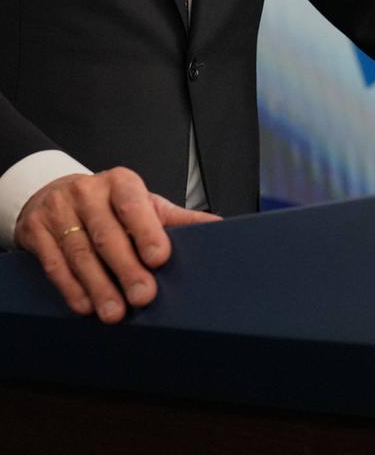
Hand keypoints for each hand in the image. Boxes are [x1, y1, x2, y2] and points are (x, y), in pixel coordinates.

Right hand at [14, 168, 220, 322]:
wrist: (55, 194)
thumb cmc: (109, 205)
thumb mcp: (143, 205)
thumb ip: (177, 219)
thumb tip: (218, 228)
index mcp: (120, 183)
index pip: (134, 205)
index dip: (147, 231)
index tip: (160, 258)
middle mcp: (88, 193)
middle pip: (108, 235)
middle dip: (126, 269)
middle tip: (143, 297)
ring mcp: (59, 211)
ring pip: (80, 253)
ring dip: (99, 286)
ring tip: (115, 312)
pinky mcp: (35, 231)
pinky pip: (54, 263)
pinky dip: (71, 287)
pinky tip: (85, 305)